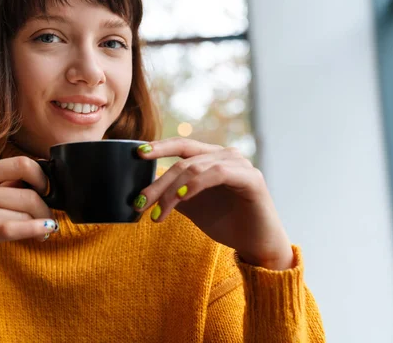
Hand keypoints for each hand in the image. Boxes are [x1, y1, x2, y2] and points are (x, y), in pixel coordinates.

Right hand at [0, 156, 58, 299]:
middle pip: (27, 193)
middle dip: (45, 208)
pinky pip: (12, 228)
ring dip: (40, 224)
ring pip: (23, 213)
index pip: (21, 163)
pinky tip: (44, 232)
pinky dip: (34, 229)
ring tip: (42, 233)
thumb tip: (42, 180)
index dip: (42, 177)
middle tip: (50, 220)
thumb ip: (3, 186)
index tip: (48, 191)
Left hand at [135, 137, 293, 269]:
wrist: (256, 245)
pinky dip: (196, 184)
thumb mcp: (191, 206)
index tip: (137, 154)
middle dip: (158, 184)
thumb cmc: (226, 222)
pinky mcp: (251, 177)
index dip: (160, 147)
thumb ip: (172, 193)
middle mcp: (226, 155)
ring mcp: (240, 164)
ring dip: (172, 191)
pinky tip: (182, 198)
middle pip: (184, 162)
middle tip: (140, 203)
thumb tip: (143, 191)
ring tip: (158, 212)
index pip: (182, 146)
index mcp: (211, 158)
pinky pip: (217, 173)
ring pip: (195, 169)